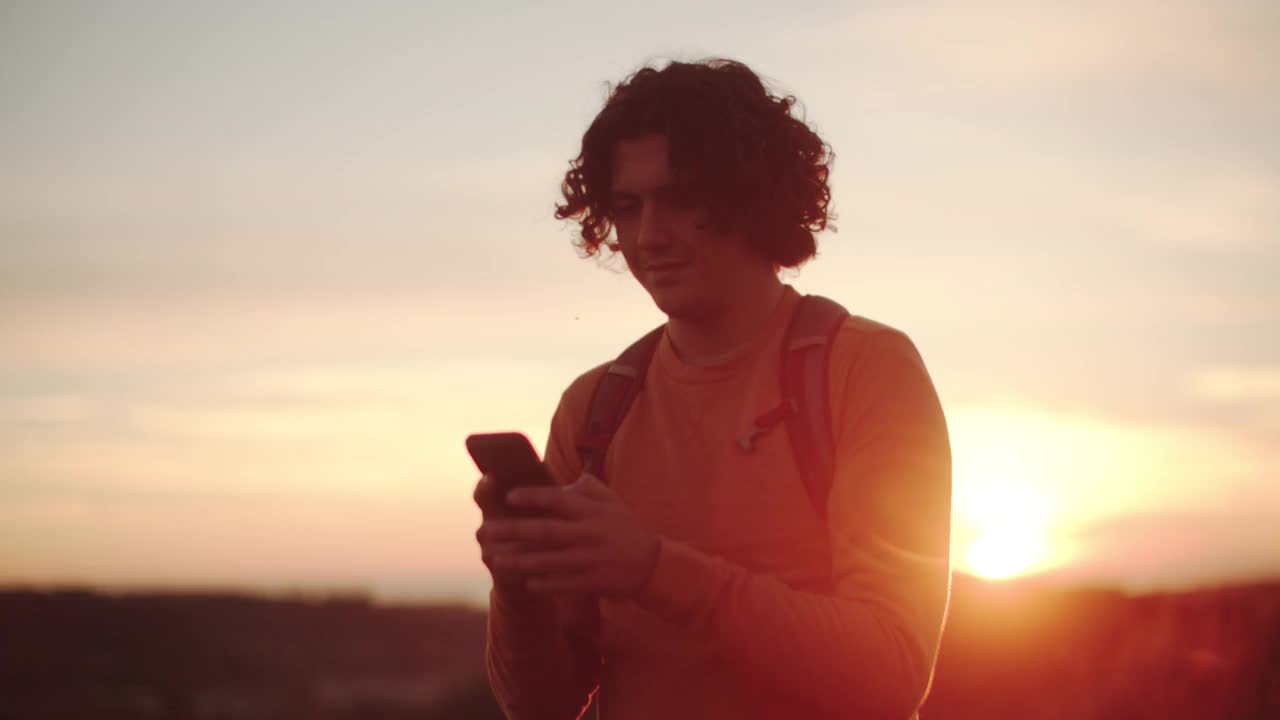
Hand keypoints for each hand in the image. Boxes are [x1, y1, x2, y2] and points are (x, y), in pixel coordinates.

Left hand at [480, 473, 660, 597]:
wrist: (651, 564)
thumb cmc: (625, 528)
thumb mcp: (612, 501)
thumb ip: (588, 488)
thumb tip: (563, 481)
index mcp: (590, 512)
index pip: (557, 500)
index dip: (533, 497)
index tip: (508, 497)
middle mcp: (587, 534)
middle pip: (544, 532)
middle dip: (512, 531)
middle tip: (485, 531)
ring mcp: (589, 559)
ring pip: (548, 561)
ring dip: (519, 561)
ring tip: (495, 560)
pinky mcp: (592, 581)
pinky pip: (563, 583)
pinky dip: (545, 584)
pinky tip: (526, 583)